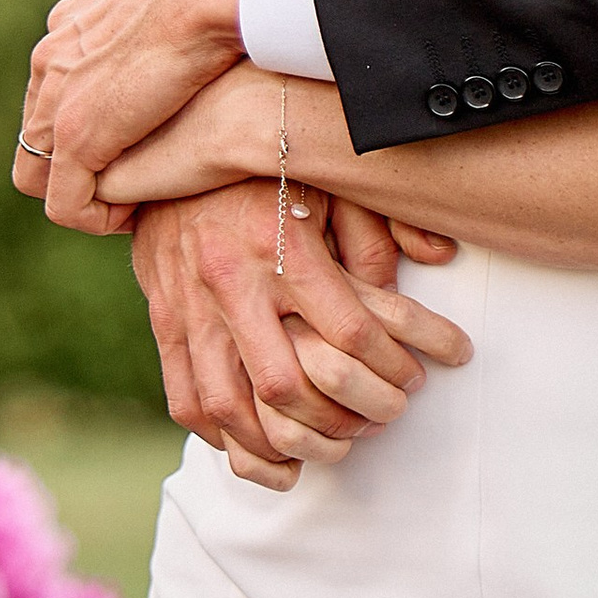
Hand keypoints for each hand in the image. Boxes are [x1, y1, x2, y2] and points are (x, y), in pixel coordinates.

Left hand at [17, 0, 257, 229]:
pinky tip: (137, 214)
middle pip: (39, 136)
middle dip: (81, 166)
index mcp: (70, 23)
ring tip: (136, 205)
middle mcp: (50, 59)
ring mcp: (59, 99)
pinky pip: (66, 204)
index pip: (56, 91)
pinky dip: (97, 219)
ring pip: (43, 176)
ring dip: (87, 197)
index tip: (139, 144)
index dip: (93, 128)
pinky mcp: (77, 138)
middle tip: (134, 182)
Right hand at [130, 187, 471, 488]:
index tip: (420, 377)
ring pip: (229, 405)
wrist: (163, 146)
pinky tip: (257, 444)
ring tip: (322, 452)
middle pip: (284, 383)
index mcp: (280, 239)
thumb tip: (433, 257)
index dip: (395, 366)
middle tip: (377, 423)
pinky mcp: (164, 320)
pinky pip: (186, 398)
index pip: (350, 330)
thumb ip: (379, 224)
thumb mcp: (328, 176)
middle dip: (340, 419)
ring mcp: (190, 305)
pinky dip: (221, 435)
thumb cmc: (263, 164)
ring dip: (278, 444)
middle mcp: (230, 278)